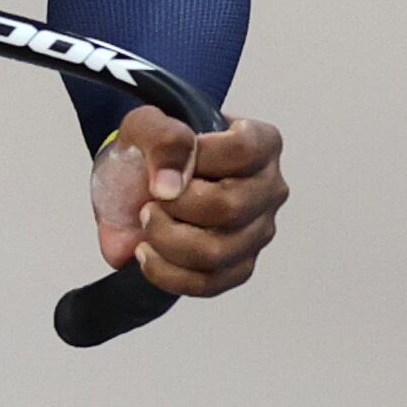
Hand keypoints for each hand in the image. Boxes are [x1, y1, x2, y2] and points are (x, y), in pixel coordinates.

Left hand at [92, 105, 286, 295]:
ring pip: (217, 252)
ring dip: (165, 239)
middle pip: (229, 207)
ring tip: (146, 221)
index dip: (197, 159)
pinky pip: (207, 284)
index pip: (242, 152)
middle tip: (150, 198)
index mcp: (263, 145)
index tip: (168, 162)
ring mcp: (258, 233)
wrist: (137, 183)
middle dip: (175, 205)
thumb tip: (170, 183)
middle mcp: (270, 190)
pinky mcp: (238, 267)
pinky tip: (145, 251)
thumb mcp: (146, 123)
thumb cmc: (155, 151)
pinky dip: (165, 272)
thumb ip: (162, 138)